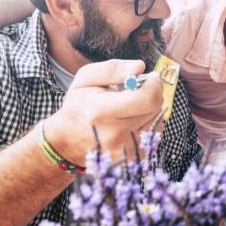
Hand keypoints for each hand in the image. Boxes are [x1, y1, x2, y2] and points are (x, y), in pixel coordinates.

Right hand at [45, 59, 164, 165]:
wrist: (69, 141)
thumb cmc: (79, 106)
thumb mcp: (86, 78)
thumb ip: (113, 69)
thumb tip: (139, 67)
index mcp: (100, 112)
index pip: (146, 98)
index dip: (153, 84)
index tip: (148, 77)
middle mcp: (114, 135)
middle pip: (155, 107)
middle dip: (152, 93)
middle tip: (140, 89)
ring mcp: (125, 150)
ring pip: (157, 119)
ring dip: (149, 108)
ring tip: (131, 107)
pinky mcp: (134, 158)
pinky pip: (155, 133)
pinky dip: (148, 122)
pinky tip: (132, 121)